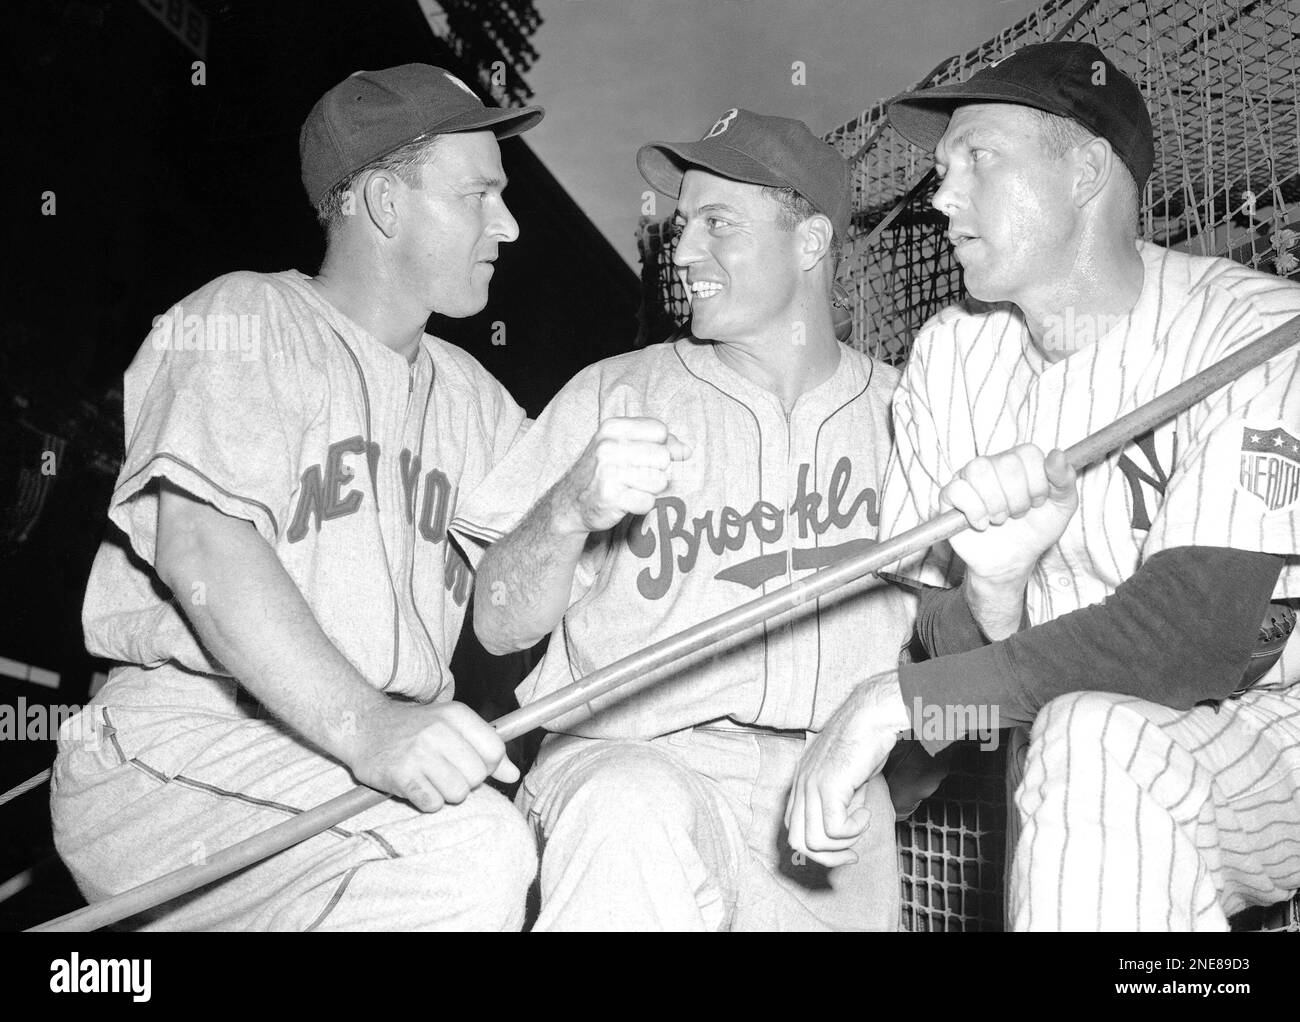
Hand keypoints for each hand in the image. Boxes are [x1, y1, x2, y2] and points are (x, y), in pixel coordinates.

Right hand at [348, 700, 518, 812]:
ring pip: (458, 793)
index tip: (472, 763)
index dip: (488, 765)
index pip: (495, 750)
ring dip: (446, 793)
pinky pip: (432, 804)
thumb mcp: (452, 726)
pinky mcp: (401, 775)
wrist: (364, 727)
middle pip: (477, 776)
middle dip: (466, 781)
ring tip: (431, 779)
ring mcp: (418, 752)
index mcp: (456, 714)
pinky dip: (427, 801)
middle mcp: (438, 730)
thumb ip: (486, 748)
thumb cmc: (414, 729)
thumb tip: (513, 774)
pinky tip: (417, 786)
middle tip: (446, 772)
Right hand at [554, 417, 690, 533]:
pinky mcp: (611, 498)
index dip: (660, 446)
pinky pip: (648, 502)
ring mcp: (608, 472)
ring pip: (660, 481)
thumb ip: (659, 443)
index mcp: (613, 428)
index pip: (660, 431)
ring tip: (629, 488)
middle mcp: (608, 447)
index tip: (645, 457)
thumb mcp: (624, 446)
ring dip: (649, 490)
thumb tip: (687, 450)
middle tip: (634, 476)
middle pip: (663, 457)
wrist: (570, 502)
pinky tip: (625, 501)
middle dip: (655, 471)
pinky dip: (641, 505)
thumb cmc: (604, 471)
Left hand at [786, 672, 907, 867]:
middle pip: (797, 841)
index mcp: (801, 784)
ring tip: (861, 825)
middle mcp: (800, 786)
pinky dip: (854, 830)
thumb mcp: (848, 781)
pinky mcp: (828, 786)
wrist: (871, 717)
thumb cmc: (865, 743)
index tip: (846, 851)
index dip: (818, 848)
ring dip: (843, 844)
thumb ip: (840, 804)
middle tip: (852, 854)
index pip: (793, 829)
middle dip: (827, 857)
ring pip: (814, 841)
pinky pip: (835, 829)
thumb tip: (845, 833)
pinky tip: (866, 813)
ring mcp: (811, 785)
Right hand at [941, 445, 1077, 585]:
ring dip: (996, 504)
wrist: (1012, 561)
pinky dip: (974, 511)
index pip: (1028, 453)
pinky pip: (957, 490)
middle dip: (1018, 498)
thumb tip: (1057, 454)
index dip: (1037, 483)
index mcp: (1020, 460)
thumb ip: (1064, 479)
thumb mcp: (1062, 507)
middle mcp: (993, 463)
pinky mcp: (949, 495)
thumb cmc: (1035, 530)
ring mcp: (968, 477)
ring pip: (978, 471)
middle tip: (1018, 515)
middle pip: (1005, 463)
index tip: (1037, 502)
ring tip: (1000, 519)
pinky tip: (981, 523)